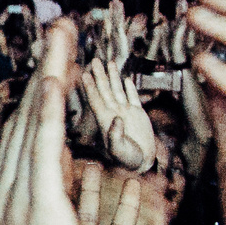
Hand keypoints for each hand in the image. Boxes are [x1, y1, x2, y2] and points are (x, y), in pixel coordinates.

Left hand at [81, 55, 156, 171]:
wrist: (142, 165)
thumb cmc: (127, 161)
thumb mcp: (119, 151)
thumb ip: (116, 136)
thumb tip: (117, 118)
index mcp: (105, 121)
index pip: (95, 99)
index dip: (90, 86)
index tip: (83, 72)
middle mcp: (113, 113)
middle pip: (105, 90)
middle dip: (99, 75)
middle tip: (94, 59)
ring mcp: (125, 113)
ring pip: (117, 90)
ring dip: (113, 76)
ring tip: (109, 62)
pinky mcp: (138, 115)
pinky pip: (132, 98)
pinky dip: (129, 88)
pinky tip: (126, 79)